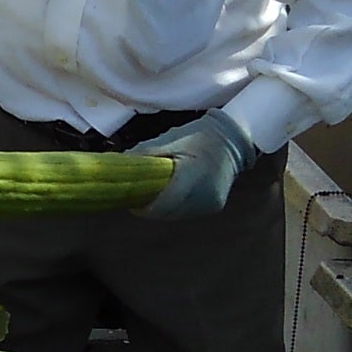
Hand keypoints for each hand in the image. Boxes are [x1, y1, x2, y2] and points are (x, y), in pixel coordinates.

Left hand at [128, 110, 258, 219]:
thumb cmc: (198, 136)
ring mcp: (210, 204)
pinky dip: (175, 206)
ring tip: (150, 196)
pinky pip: (187, 211)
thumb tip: (119, 165)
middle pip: (166, 213)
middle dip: (149, 208)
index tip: (129, 201)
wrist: (233, 139)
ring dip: (161, 209)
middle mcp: (202, 197)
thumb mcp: (169, 140)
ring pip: (176, 215)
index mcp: (190, 179)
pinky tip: (168, 195)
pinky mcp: (214, 206)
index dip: (142, 207)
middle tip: (135, 197)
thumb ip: (145, 155)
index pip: (160, 205)